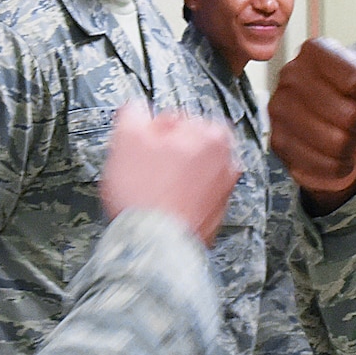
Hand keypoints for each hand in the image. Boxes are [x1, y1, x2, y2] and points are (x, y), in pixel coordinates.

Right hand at [101, 102, 239, 243]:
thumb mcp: (127, 138)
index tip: (144, 142)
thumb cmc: (146, 195)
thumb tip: (136, 108)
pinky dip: (179, 199)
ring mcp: (224, 193)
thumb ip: (134, 112)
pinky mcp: (215, 219)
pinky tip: (160, 206)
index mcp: (214, 136)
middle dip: (168, 152)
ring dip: (173, 176)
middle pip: (191, 146)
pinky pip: (194, 199)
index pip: (182, 117)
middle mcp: (228, 164)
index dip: (156, 130)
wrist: (154, 245)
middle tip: (145, 164)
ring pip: (193, 174)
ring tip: (150, 187)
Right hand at [268, 38, 355, 213]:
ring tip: (346, 135)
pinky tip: (336, 154)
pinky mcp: (278, 141)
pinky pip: (321, 164)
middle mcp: (291, 75)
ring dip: (351, 145)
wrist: (339, 129)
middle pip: (348, 115)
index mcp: (316, 50)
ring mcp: (280, 109)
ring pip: (334, 142)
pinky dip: (338, 165)